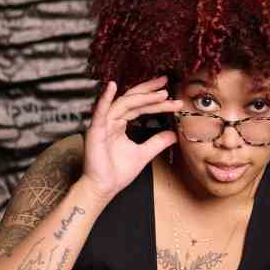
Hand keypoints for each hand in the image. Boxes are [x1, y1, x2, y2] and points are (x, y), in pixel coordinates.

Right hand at [81, 76, 182, 199]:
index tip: (172, 98)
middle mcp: (112, 120)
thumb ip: (157, 142)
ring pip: (124, 104)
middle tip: (166, 82)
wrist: (104, 187)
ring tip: (160, 92)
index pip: (141, 107)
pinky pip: (100, 112)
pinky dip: (105, 98)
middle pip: (133, 100)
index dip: (156, 102)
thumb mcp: (144, 154)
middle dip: (149, 90)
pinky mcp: (95, 130)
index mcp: (121, 124)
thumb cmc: (118, 172)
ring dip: (141, 97)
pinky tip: (111, 86)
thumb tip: (174, 135)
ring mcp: (103, 123)